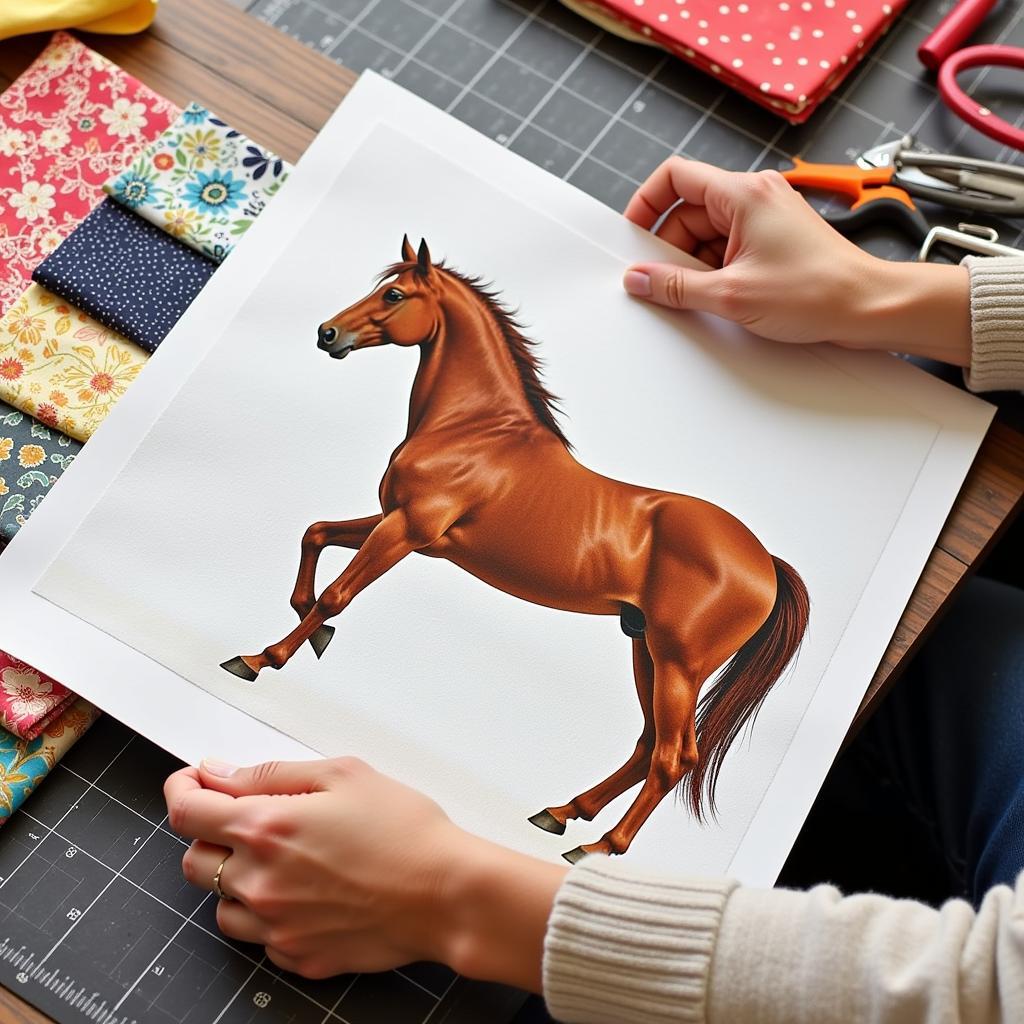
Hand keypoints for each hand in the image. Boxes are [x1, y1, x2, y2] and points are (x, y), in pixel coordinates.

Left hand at [164, 757, 566, 987]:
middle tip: (249, 818)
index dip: (182, 788)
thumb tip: (222, 773)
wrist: (445, 893)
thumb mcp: (343, 773)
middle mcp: (261, 882)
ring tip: (284, 859)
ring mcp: (276, 926)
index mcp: (267, 828)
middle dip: (210, 833)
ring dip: (237, 878)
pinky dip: (269, 913)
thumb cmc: (406, 832)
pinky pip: (259, 936)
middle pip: (194, 860)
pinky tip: (305, 892)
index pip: (186, 810)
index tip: (193, 782)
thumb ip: (273, 773)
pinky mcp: (298, 955)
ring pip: (222, 904)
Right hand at [622, 157, 971, 364]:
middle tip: (661, 283)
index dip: (646, 203)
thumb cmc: (817, 292)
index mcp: (743, 194)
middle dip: (670, 248)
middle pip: (688, 211)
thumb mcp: (731, 295)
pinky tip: (716, 298)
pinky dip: (714, 271)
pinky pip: (728, 249)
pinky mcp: (773, 242)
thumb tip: (639, 279)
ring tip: (698, 296)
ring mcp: (765, 219)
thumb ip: (675, 286)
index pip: (676, 177)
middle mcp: (754, 198)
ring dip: (693, 264)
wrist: (869, 307)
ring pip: (707, 234)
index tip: (632, 235)